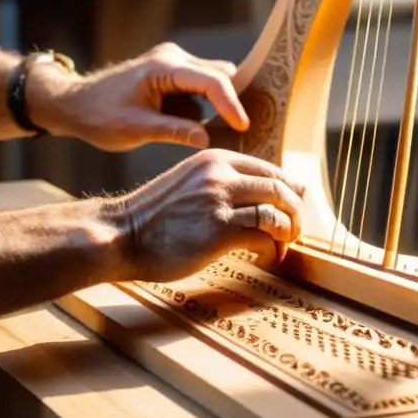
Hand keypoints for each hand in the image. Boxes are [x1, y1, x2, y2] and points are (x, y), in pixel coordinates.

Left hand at [31, 42, 248, 150]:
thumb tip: (207, 141)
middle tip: (244, 131)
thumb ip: (173, 132)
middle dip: (230, 103)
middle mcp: (173, 58)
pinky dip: (202, 110)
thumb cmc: (99, 115)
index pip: (211, 81)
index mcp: (164, 67)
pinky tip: (195, 130)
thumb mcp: (135, 128)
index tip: (244, 126)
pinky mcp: (172, 76)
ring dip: (215, 108)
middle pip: (220, 76)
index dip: (231, 104)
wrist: (75, 104)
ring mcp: (173, 64)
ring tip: (218, 135)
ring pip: (212, 82)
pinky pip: (199, 91)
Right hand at [109, 149, 305, 281]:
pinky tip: (267, 258)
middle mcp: (221, 174)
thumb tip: (264, 195)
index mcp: (216, 159)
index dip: (289, 191)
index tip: (293, 209)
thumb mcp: (192, 183)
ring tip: (283, 246)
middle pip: (281, 188)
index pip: (271, 169)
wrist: (120, 235)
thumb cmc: (156, 217)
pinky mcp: (219, 231)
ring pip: (278, 211)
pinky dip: (274, 249)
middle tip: (295, 232)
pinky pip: (264, 236)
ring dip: (289, 232)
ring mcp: (220, 201)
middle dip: (296, 213)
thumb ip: (225, 184)